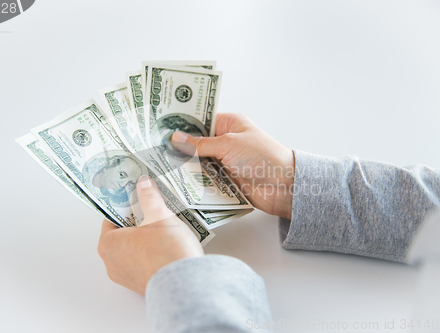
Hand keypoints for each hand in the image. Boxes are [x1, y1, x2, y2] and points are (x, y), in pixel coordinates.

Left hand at [98, 175, 203, 295]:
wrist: (186, 284)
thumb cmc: (166, 251)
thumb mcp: (159, 214)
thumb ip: (149, 196)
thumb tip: (144, 183)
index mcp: (108, 244)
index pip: (111, 218)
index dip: (126, 205)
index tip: (137, 198)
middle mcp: (112, 263)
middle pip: (122, 234)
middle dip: (138, 222)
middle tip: (153, 211)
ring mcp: (126, 277)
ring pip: (133, 250)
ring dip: (146, 239)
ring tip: (164, 229)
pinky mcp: (142, 286)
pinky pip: (144, 264)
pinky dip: (152, 254)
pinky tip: (167, 246)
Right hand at [172, 113, 294, 219]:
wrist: (283, 185)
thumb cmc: (263, 157)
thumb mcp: (228, 144)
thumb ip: (200, 144)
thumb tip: (176, 138)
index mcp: (229, 124)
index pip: (201, 119)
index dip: (183, 122)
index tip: (162, 126)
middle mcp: (225, 141)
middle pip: (197, 142)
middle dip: (180, 147)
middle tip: (156, 149)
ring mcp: (225, 161)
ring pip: (199, 162)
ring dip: (186, 166)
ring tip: (162, 166)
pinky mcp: (225, 180)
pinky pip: (205, 179)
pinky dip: (195, 181)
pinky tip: (178, 182)